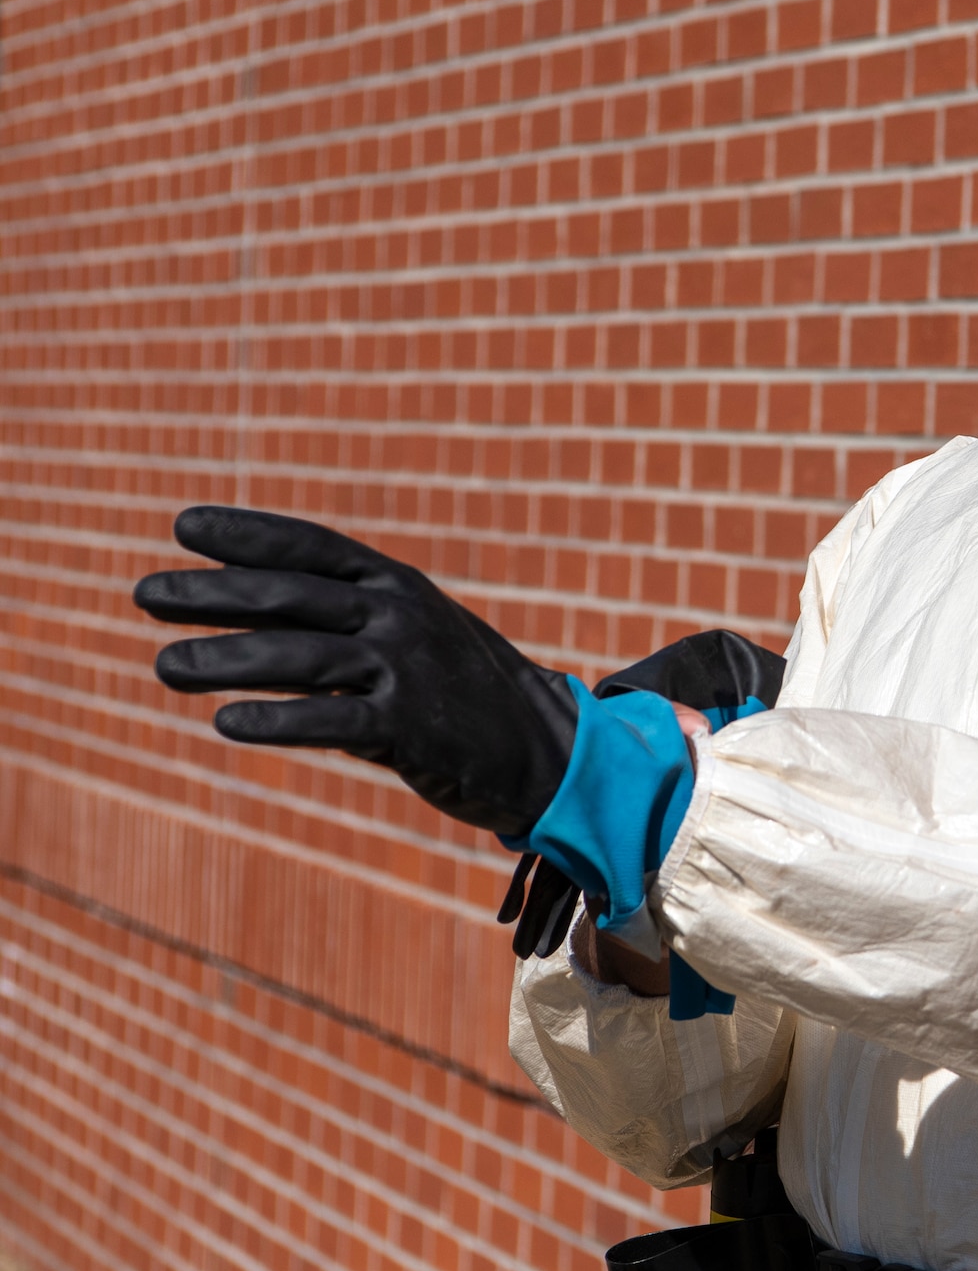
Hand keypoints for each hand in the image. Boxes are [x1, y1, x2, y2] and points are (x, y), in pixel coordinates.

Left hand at [133, 505, 577, 834]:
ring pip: (302, 657)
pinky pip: (334, 720)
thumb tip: (231, 598)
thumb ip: (330, 617)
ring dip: (226, 660)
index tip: (183, 526)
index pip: (312, 545)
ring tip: (164, 666)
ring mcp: (408, 668)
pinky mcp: (412, 728)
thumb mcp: (403, 631)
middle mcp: (401, 614)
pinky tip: (228, 723)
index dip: (248, 533)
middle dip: (214, 594)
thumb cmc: (452, 686)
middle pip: (293, 596)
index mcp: (397, 582)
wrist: (538, 744)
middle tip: (146, 595)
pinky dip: (279, 720)